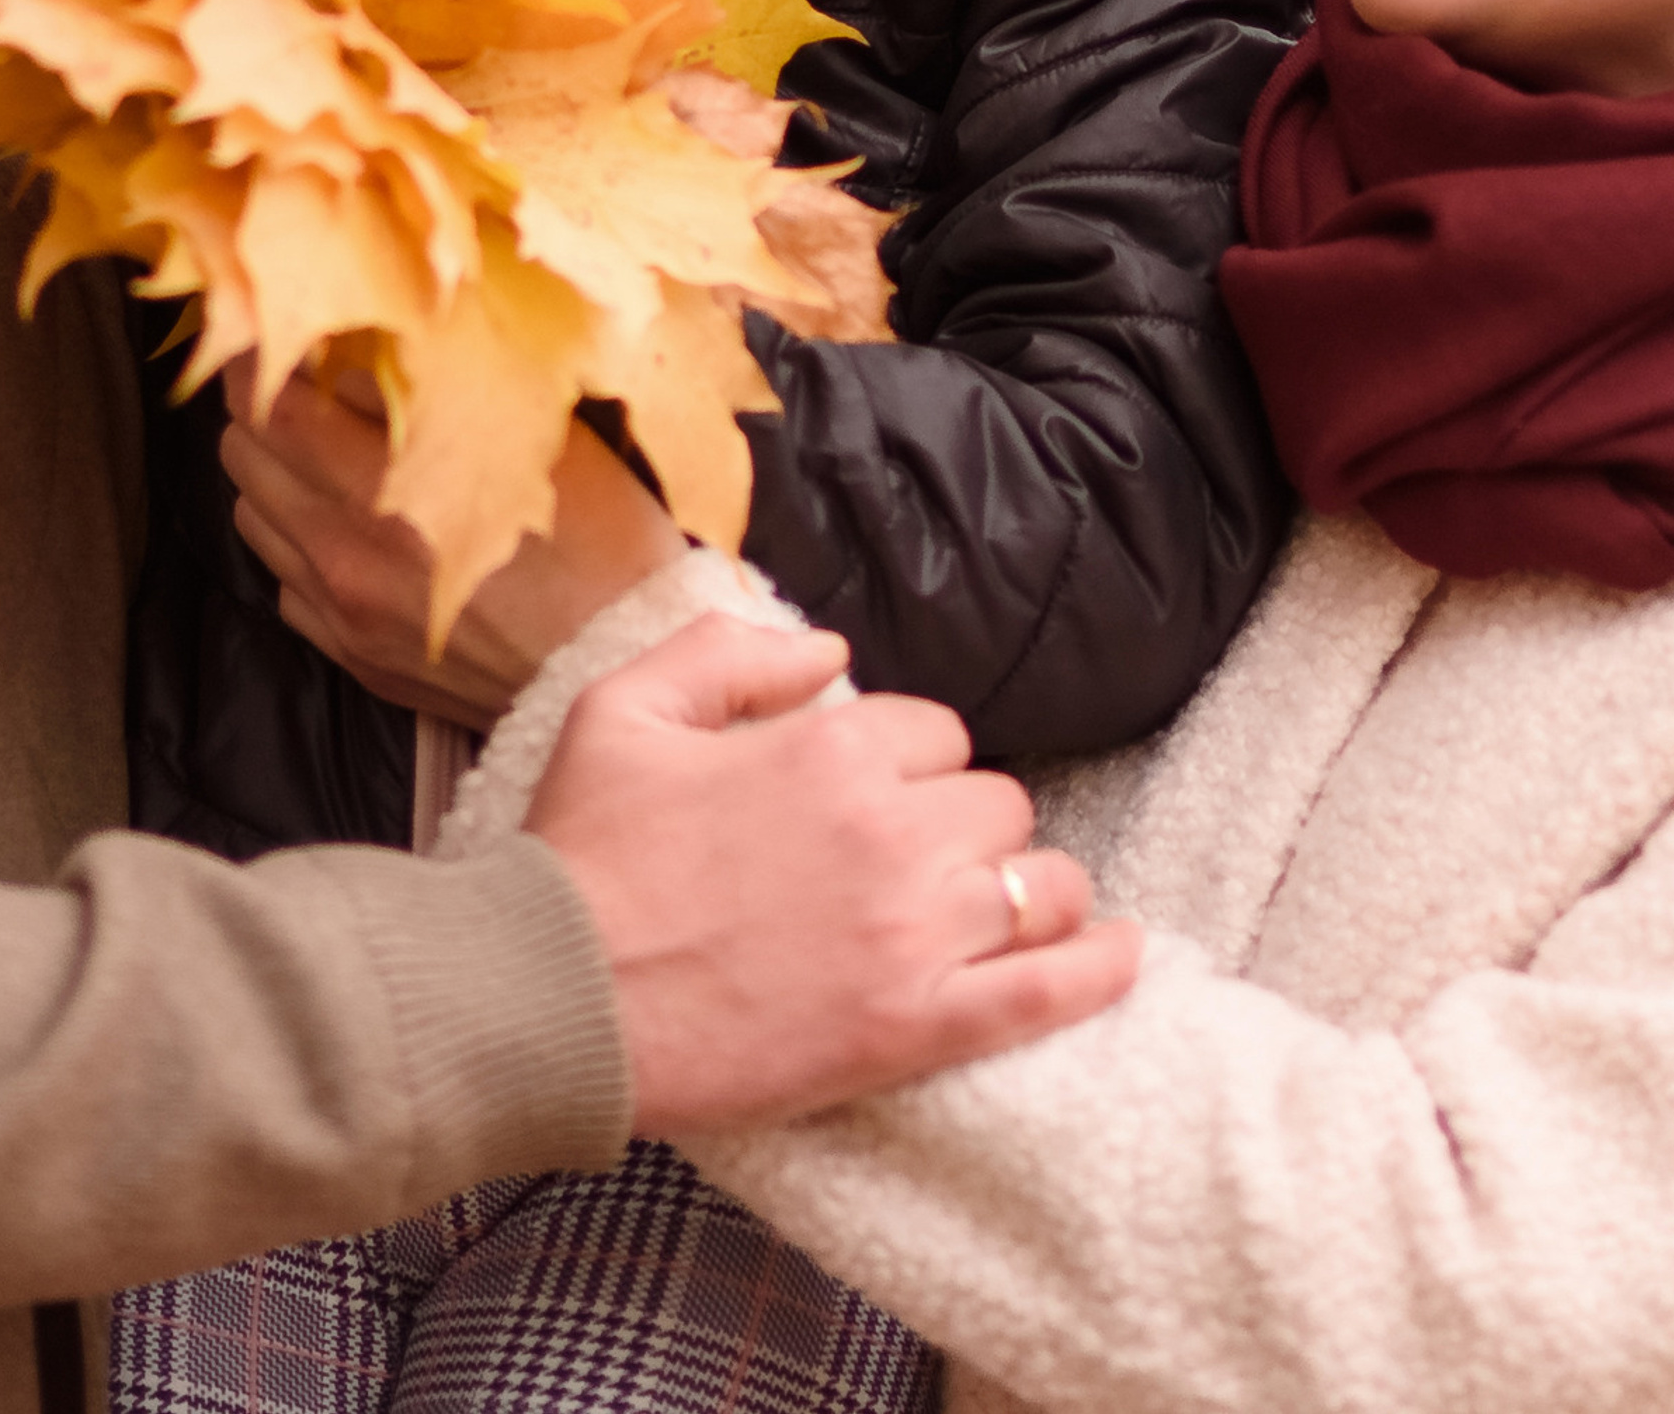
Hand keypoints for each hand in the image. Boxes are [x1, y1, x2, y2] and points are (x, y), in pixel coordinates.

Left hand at [221, 364, 686, 730]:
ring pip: (254, 516)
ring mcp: (343, 612)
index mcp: (389, 492)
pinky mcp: (352, 653)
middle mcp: (346, 555)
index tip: (276, 328)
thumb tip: (387, 328)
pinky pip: (285, 581)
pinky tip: (348, 522)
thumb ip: (451, 382)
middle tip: (301, 375)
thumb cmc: (603, 544)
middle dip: (262, 405)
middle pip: (245, 456)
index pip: (273, 405)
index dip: (260, 357)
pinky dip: (297, 541)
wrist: (623, 669)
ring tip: (324, 445)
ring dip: (274, 472)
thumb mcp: (536, 435)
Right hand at [527, 616, 1142, 1130]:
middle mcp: (889, 829)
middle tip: (912, 859)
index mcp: (828, 744)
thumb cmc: (580, 852)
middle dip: (965, 823)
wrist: (549, 999)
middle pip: (997, 805)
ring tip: (1006, 906)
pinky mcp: (912, 1029)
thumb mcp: (625, 706)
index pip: (935, 733)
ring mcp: (910, 934)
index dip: (908, 762)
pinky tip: (1124, 954)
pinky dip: (1098, 971)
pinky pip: (1045, 993)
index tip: (870, 795)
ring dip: (1032, 888)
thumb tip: (828, 644)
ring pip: (1040, 885)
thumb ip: (729, 651)